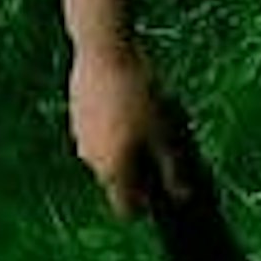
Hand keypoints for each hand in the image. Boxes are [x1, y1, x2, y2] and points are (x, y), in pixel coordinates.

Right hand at [67, 40, 198, 219]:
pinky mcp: (77, 116)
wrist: (104, 51)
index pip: (126, 208)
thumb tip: (182, 197)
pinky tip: (128, 101)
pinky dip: (113, 127)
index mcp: (113, 170)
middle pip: (117, 180)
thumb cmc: (139, 93)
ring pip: (107, 155)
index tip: (164, 191)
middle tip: (161, 143)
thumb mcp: (164, 131)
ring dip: (125, 146)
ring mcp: (81, 139)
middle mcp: (92, 162)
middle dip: (139, 170)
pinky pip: (98, 133)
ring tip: (147, 116)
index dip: (146, 205)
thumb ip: (172, 169)